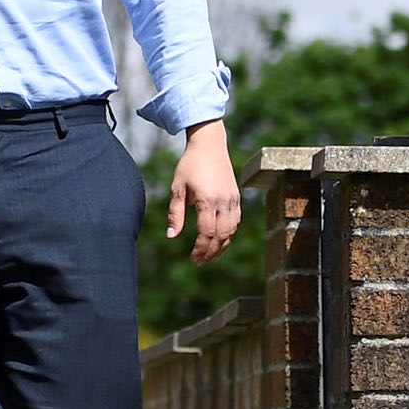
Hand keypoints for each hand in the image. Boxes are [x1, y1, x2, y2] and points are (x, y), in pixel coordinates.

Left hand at [167, 119, 239, 265]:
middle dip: (210, 252)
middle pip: (221, 236)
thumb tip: (171, 237)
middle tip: (199, 262)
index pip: (206, 232)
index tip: (193, 259)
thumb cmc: (189, 166)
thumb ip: (175, 214)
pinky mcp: (236, 198)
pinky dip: (228, 234)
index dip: (200, 249)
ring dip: (221, 246)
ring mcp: (233, 200)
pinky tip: (218, 240)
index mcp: (208, 200)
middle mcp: (224, 202)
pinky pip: (235, 222)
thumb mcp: (177, 189)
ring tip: (208, 255)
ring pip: (231, 231)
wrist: (209, 146)